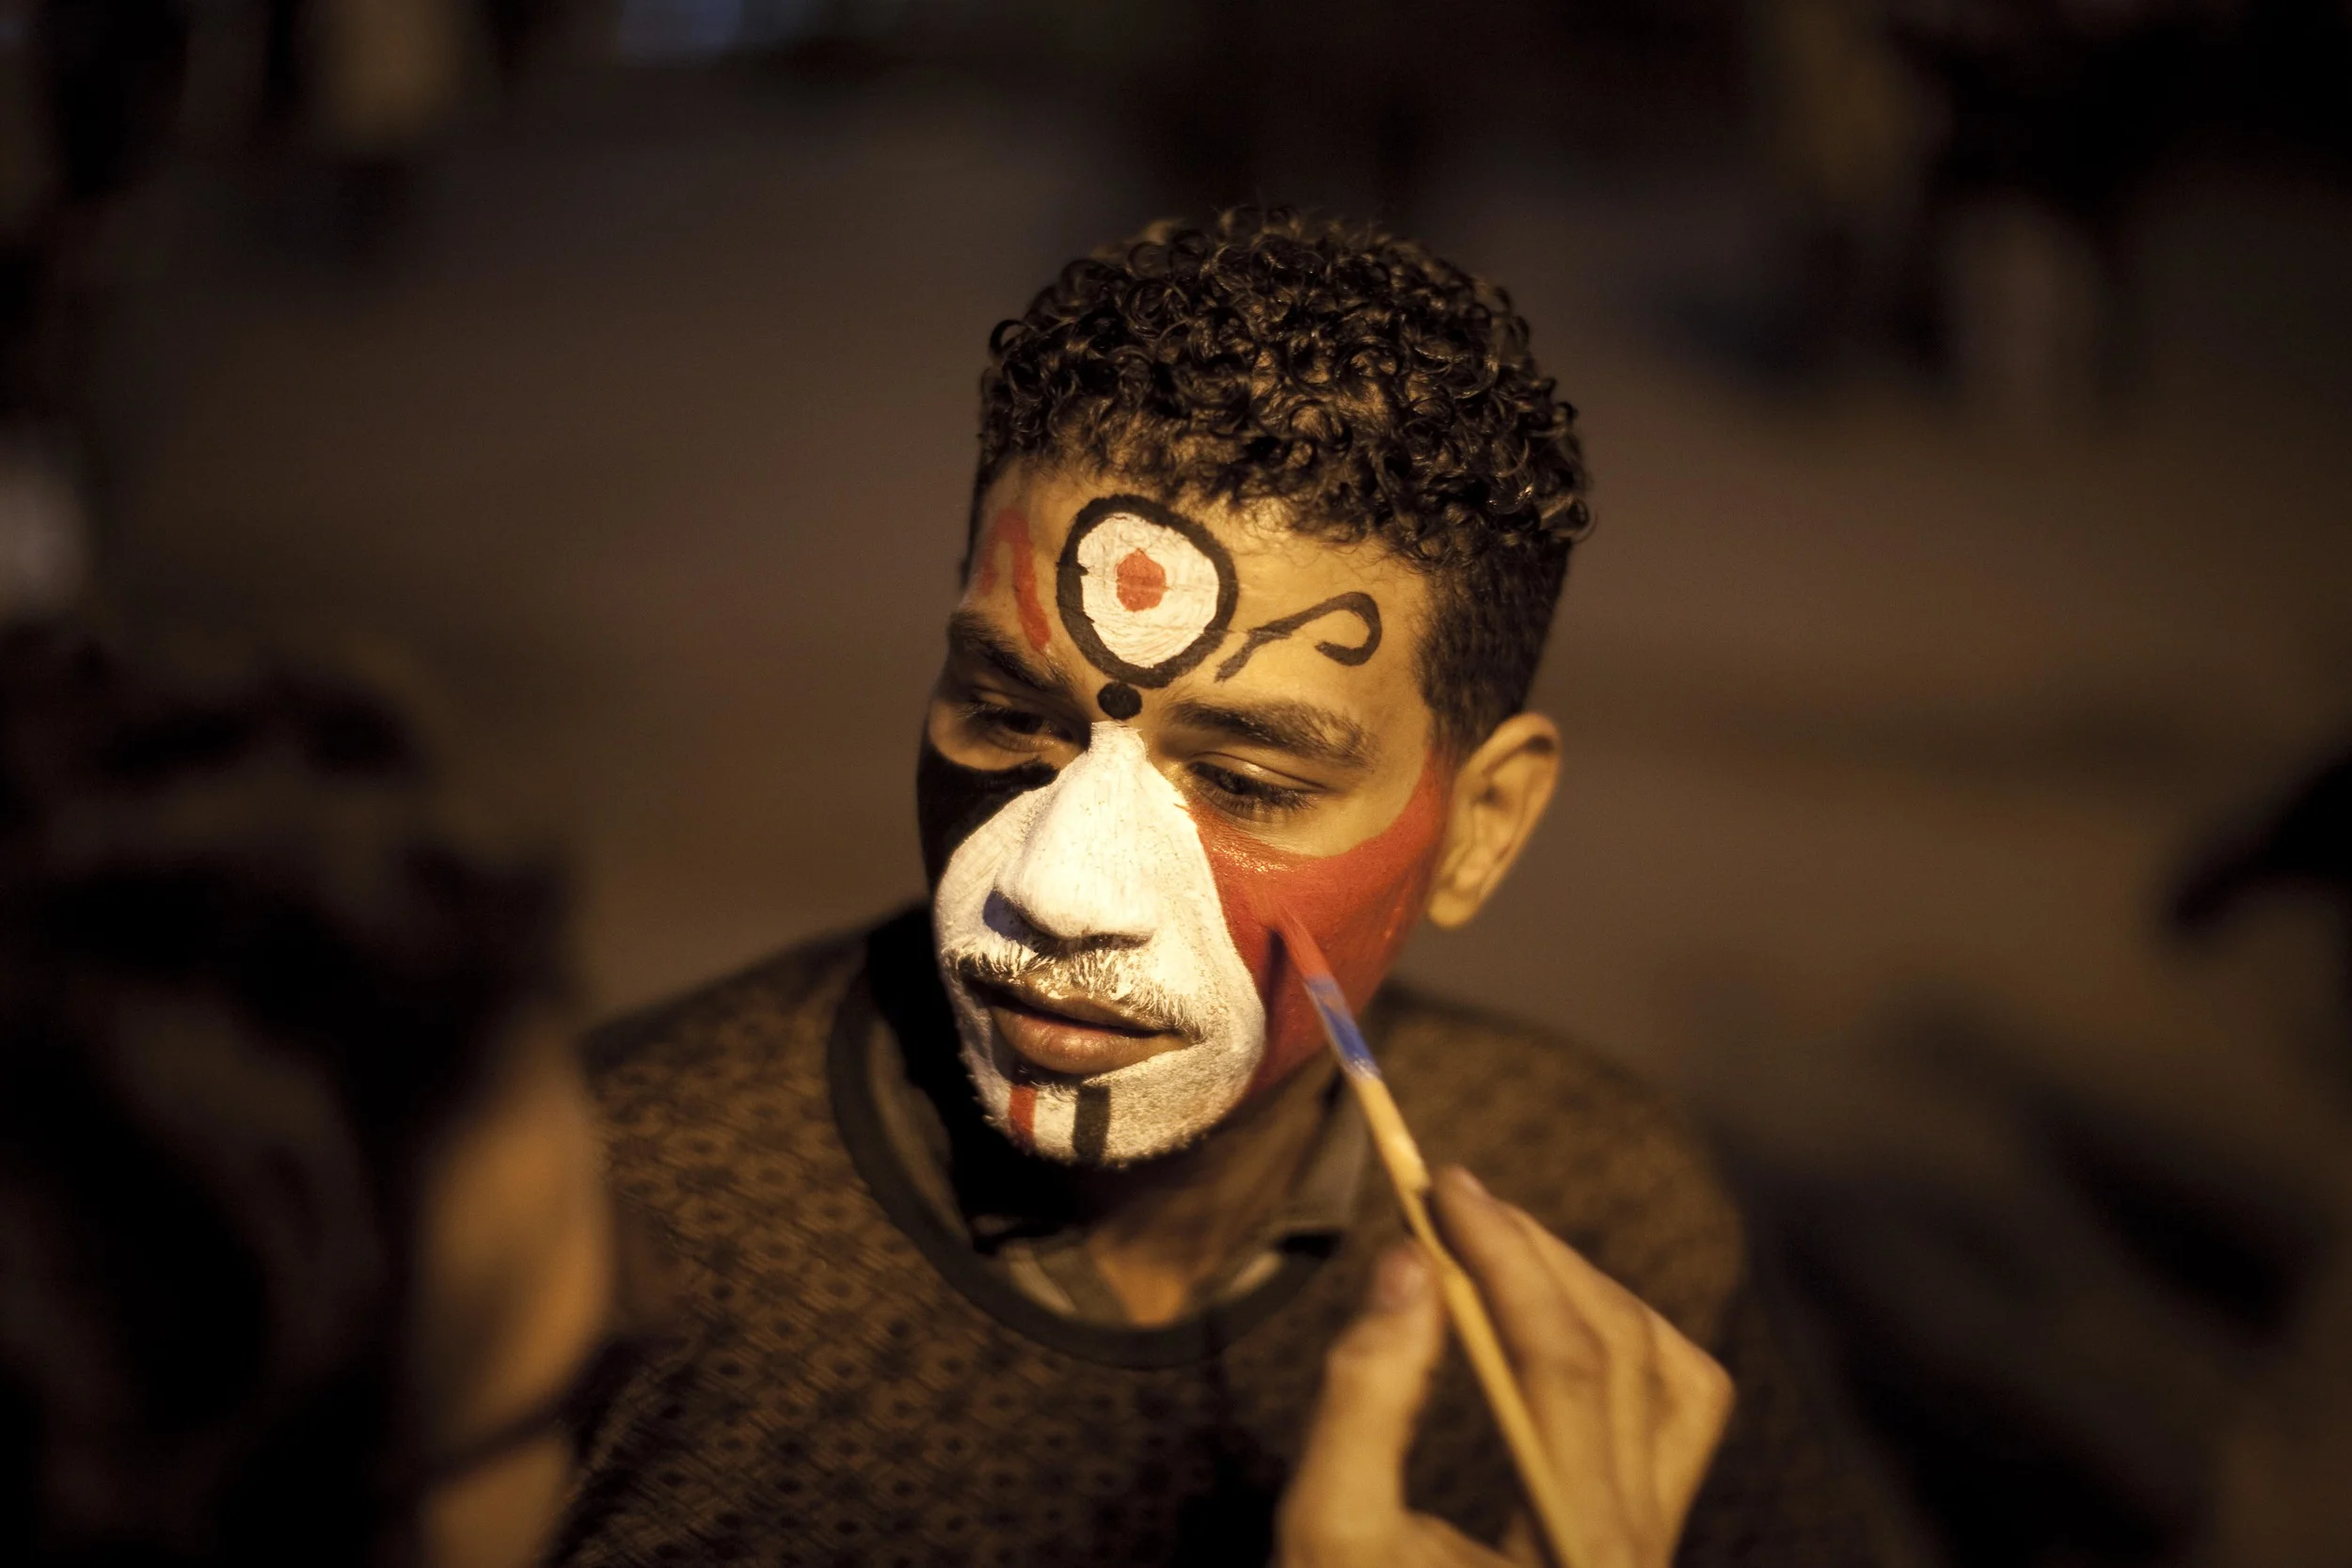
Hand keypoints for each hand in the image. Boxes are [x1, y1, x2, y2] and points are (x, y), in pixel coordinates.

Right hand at [1276, 1167, 1733, 1567]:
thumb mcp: (1329, 1536)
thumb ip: (1366, 1399)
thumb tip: (1408, 1266)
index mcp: (1577, 1548)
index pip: (1565, 1360)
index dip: (1506, 1256)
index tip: (1440, 1184)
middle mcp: (1638, 1547)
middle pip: (1627, 1351)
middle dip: (1538, 1256)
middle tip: (1455, 1195)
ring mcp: (1650, 1543)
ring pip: (1673, 1374)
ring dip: (1588, 1290)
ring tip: (1498, 1244)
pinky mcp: (1639, 1535)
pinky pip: (1675, 1411)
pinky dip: (1624, 1340)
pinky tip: (1551, 1313)